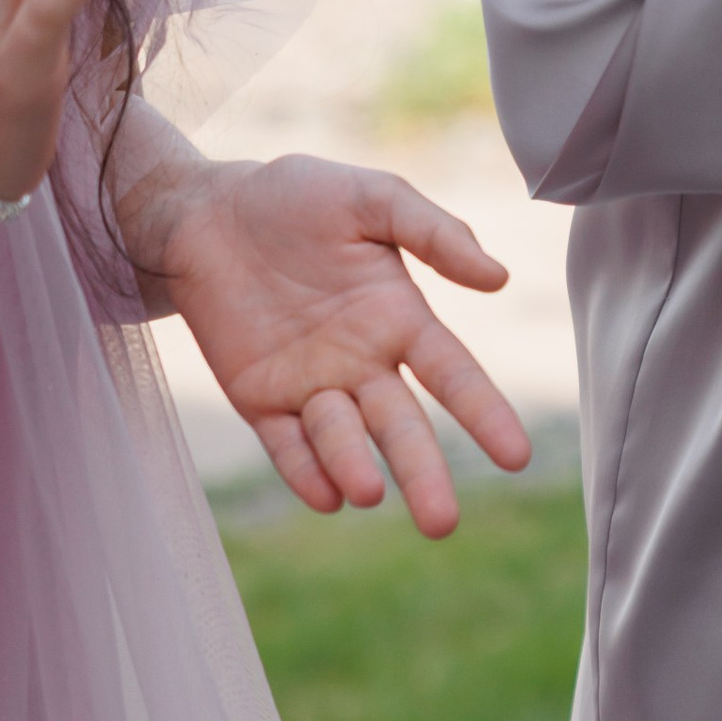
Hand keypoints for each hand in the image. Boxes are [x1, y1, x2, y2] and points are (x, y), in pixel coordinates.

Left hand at [135, 150, 532, 536]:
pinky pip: (286, 445)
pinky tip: (326, 495)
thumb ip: (434, 233)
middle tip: (443, 523)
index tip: (517, 458)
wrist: (204, 212)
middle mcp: (363, 362)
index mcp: (399, 316)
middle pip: (403, 427)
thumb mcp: (372, 197)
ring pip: (342, 440)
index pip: (453, 375)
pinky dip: (304, 472)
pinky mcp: (258, 400)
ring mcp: (310, 385)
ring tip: (369, 492)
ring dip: (356, 467)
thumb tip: (499, 278)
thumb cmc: (294, 197)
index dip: (485, 415)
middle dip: (424, 473)